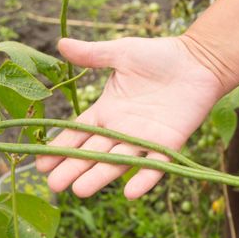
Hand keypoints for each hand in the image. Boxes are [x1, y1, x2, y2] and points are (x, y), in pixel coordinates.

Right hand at [36, 37, 222, 198]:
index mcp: (107, 110)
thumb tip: (60, 44)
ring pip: (117, 161)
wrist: (198, 61)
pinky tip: (130, 193)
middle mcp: (122, 129)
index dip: (60, 147)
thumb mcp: (122, 53)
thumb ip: (93, 54)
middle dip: (73, 168)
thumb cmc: (160, 56)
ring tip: (80, 191)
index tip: (40, 162)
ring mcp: (144, 139)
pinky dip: (144, 179)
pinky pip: (155, 165)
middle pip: (93, 152)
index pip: (78, 134)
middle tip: (54, 185)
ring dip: (100, 176)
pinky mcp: (168, 143)